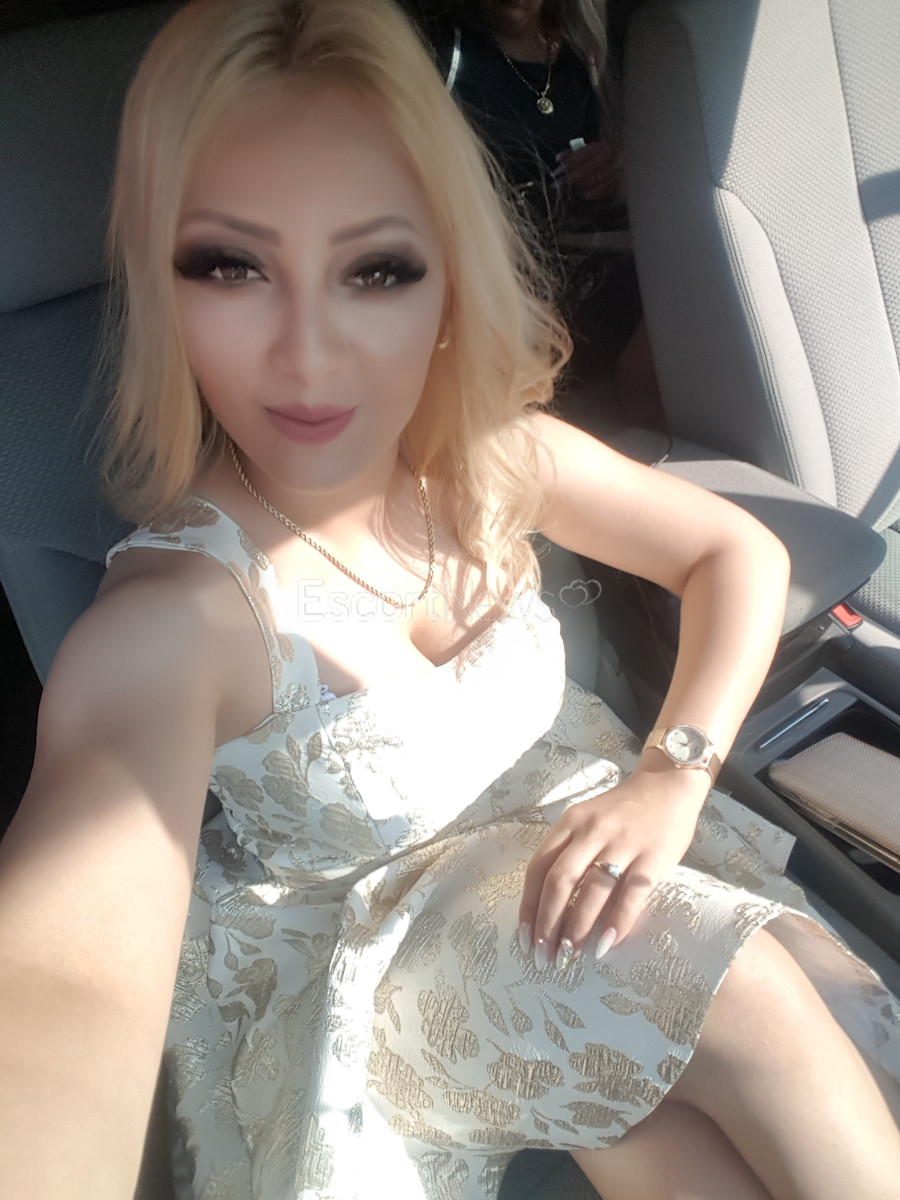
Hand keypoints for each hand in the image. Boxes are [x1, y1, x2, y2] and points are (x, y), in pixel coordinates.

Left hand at [518, 763, 707, 969]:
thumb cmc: (622, 811)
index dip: (529, 907)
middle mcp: (592, 831)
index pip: (538, 868)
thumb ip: (568, 852)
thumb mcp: (586, 821)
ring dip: (578, 928)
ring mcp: (623, 843)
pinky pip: (632, 895)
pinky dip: (617, 922)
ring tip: (570, 956)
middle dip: (548, 924)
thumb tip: (548, 906)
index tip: (525, 939)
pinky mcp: (654, 857)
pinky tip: (606, 945)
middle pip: (560, 882)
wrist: (668, 785)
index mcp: (570, 823)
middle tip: (544, 957)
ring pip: (592, 891)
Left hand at [553, 140, 618, 203]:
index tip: (556, 172)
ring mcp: (615, 174)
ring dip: (578, 186)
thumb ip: (571, 154)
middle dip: (570, 178)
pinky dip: (587, 194)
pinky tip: (580, 193)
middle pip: (587, 170)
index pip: (582, 156)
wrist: (620, 163)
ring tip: (569, 187)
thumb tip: (558, 159)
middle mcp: (611, 160)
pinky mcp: (615, 186)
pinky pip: (598, 194)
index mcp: (603, 148)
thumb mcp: (586, 151)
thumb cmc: (597, 158)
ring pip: (592, 182)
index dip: (567, 164)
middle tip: (558, 184)